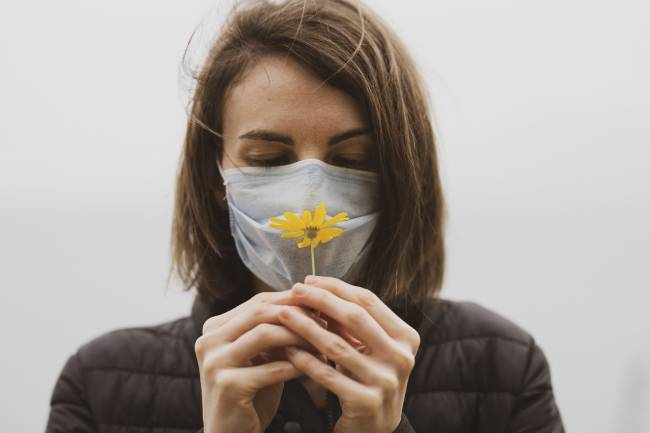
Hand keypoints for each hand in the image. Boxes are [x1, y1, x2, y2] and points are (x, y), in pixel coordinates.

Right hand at [195, 290, 326, 432]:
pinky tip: (317, 365)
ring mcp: (215, 362)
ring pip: (263, 335)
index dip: (290, 300)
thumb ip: (273, 330)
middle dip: (295, 314)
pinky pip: (271, 368)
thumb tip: (309, 303)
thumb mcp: (260, 356)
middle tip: (323, 319)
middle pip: (259, 312)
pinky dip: (297, 364)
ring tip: (322, 341)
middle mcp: (208, 340)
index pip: (257, 302)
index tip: (318, 303)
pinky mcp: (227, 385)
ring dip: (298, 336)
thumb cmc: (250, 393)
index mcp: (214, 327)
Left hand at [268, 275, 420, 432]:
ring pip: (338, 346)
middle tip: (295, 291)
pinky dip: (306, 361)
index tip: (310, 280)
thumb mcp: (369, 348)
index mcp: (406, 337)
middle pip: (355, 317)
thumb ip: (350, 322)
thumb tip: (316, 288)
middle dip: (321, 300)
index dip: (337, 287)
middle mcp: (401, 357)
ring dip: (306, 327)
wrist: (375, 429)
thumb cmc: (368, 378)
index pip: (368, 301)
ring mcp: (385, 381)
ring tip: (284, 315)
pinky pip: (328, 376)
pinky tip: (288, 350)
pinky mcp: (365, 402)